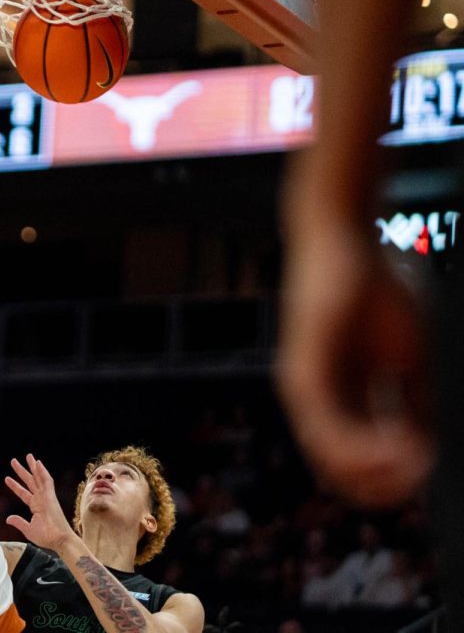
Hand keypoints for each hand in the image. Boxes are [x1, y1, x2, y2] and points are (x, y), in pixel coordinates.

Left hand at [5, 454, 74, 551]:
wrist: (59, 540)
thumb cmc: (47, 537)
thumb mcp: (28, 529)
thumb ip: (18, 522)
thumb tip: (8, 519)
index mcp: (36, 507)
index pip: (23, 493)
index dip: (15, 486)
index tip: (7, 479)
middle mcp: (41, 499)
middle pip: (30, 482)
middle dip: (22, 472)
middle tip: (14, 461)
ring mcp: (46, 497)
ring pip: (39, 478)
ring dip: (33, 467)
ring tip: (28, 456)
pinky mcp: (51, 497)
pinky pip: (47, 481)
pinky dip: (42, 471)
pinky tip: (37, 463)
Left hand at [276, 226, 434, 506]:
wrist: (343, 245)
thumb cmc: (375, 296)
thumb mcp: (406, 360)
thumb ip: (412, 405)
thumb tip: (425, 453)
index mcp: (338, 402)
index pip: (357, 464)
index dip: (394, 480)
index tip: (428, 471)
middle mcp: (314, 403)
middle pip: (340, 473)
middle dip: (385, 484)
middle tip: (422, 474)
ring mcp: (304, 390)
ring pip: (333, 459)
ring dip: (379, 471)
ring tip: (416, 462)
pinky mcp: (302, 372)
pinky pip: (327, 429)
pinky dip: (365, 448)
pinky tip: (400, 445)